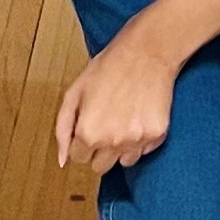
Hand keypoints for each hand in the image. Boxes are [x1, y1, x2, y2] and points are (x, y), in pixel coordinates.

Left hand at [56, 26, 179, 170]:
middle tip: (105, 123)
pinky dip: (140, 139)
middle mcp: (112, 142)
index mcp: (88, 133)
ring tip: (123, 119)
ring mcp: (136, 141)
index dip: (81, 141)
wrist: (146, 52)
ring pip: (124, 162)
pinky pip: (144, 150)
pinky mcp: (156, 135)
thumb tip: (62, 159)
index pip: (78, 158)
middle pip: (100, 167)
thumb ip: (63, 129)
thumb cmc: (109, 67)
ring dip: (121, 147)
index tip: (88, 125)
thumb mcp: (74, 92)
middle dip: (99, 149)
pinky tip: (138, 116)